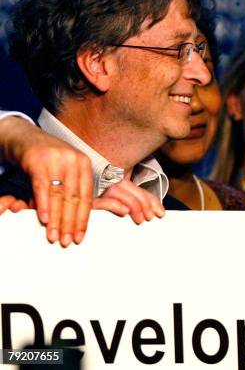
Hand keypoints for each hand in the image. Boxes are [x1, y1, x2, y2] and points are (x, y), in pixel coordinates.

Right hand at [0, 117, 92, 246]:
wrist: (22, 136)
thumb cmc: (45, 160)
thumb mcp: (63, 172)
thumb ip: (69, 193)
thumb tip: (74, 222)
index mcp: (85, 165)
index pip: (86, 197)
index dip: (83, 219)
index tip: (80, 237)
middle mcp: (74, 160)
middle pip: (74, 198)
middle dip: (70, 223)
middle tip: (67, 242)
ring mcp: (57, 159)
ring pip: (59, 195)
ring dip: (57, 219)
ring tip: (54, 236)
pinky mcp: (38, 159)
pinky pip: (42, 186)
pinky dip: (43, 204)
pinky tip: (43, 219)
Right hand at [93, 179, 164, 223]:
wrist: (76, 237)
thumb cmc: (103, 229)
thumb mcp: (123, 216)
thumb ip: (136, 211)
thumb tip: (156, 214)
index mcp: (113, 190)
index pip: (134, 188)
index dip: (150, 199)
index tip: (160, 213)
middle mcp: (102, 189)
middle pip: (126, 186)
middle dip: (143, 201)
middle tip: (150, 217)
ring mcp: (93, 196)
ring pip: (115, 190)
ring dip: (132, 203)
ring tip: (140, 219)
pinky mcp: (87, 207)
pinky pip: (100, 201)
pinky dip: (115, 204)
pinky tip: (124, 211)